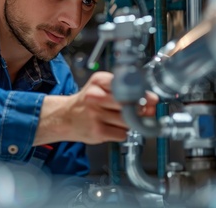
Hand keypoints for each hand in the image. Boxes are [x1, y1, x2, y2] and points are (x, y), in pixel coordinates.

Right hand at [34, 71, 157, 145]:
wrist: (64, 117)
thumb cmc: (86, 102)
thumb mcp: (100, 87)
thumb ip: (123, 91)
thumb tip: (151, 101)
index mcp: (99, 81)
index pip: (127, 86)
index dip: (142, 94)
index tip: (151, 99)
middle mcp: (95, 96)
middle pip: (130, 104)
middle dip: (141, 109)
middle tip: (142, 110)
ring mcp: (96, 115)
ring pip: (128, 120)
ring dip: (130, 122)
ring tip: (121, 119)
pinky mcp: (97, 131)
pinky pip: (122, 133)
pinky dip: (122, 132)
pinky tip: (113, 127)